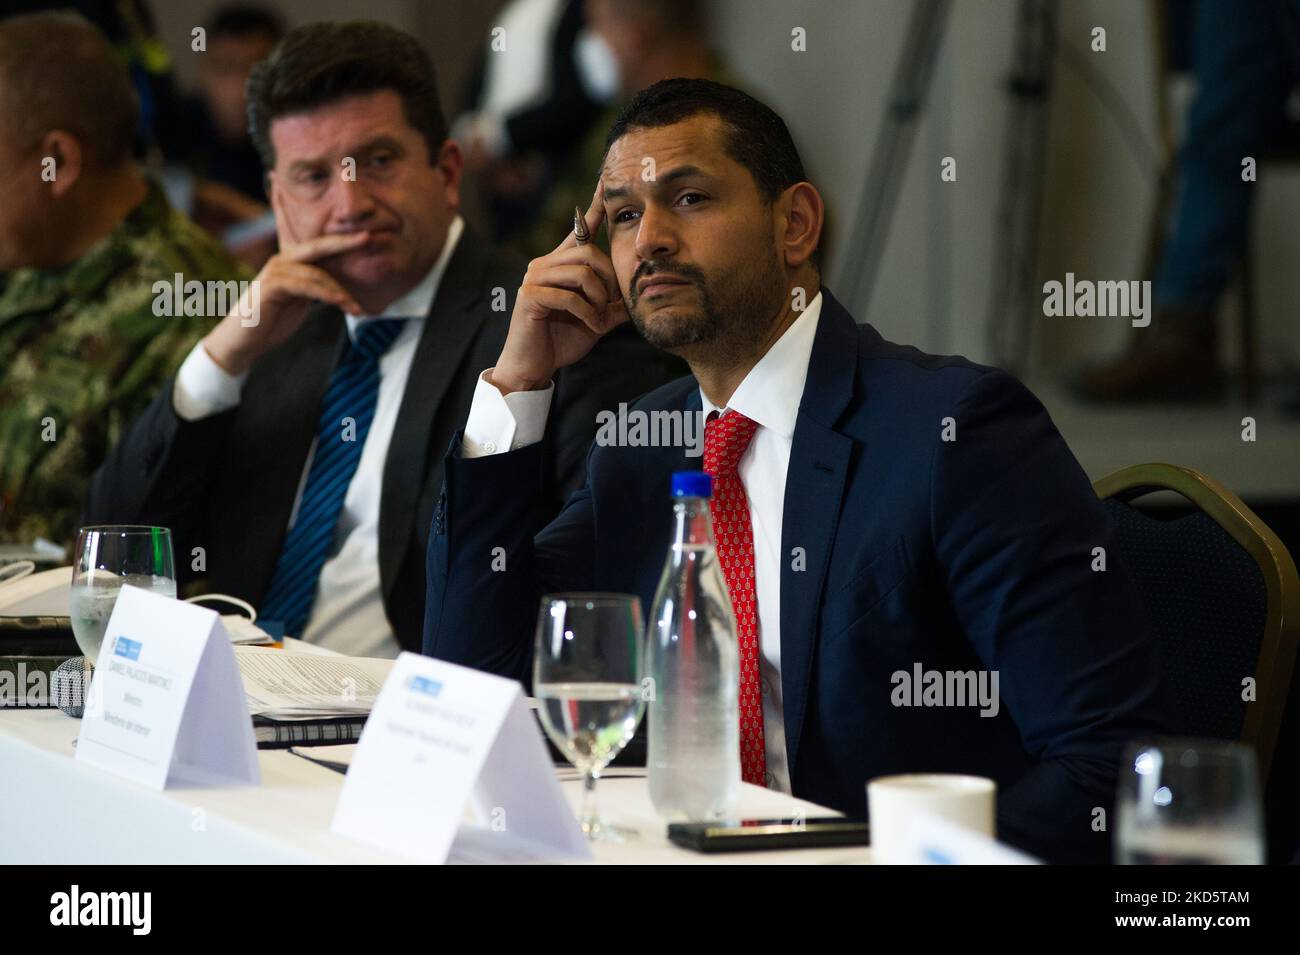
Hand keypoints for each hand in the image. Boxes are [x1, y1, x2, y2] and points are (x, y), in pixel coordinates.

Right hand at [202, 187, 367, 375]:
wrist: (243, 341)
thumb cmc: (271, 322)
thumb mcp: (298, 302)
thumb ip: (313, 289)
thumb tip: (338, 287)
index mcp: (289, 263)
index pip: (319, 248)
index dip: (341, 242)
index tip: (367, 237)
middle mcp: (281, 261)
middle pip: (317, 248)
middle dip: (344, 243)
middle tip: (369, 238)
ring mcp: (275, 272)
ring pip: (316, 274)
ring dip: (340, 291)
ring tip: (357, 308)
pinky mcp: (271, 286)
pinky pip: (306, 286)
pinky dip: (327, 295)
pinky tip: (341, 304)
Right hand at [490, 178, 628, 393]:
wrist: (534, 365)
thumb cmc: (562, 340)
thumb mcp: (597, 319)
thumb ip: (615, 304)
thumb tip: (641, 294)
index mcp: (561, 263)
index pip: (580, 229)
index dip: (595, 205)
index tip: (608, 181)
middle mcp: (545, 263)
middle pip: (591, 252)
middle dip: (610, 279)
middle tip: (613, 304)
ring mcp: (535, 277)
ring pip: (583, 272)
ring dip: (600, 299)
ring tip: (600, 317)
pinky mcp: (530, 295)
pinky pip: (570, 296)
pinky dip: (588, 313)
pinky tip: (591, 325)